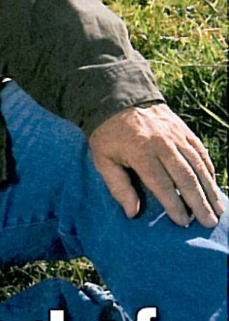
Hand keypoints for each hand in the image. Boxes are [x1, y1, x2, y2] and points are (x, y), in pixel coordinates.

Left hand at [89, 104, 224, 228]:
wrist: (118, 98)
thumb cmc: (109, 134)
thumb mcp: (102, 159)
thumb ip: (118, 186)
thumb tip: (132, 213)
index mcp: (140, 152)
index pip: (162, 184)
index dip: (174, 204)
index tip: (183, 222)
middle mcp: (162, 144)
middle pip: (186, 177)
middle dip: (199, 202)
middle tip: (209, 222)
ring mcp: (176, 135)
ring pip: (198, 165)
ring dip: (209, 189)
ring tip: (218, 209)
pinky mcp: (183, 130)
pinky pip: (200, 152)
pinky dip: (209, 170)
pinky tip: (212, 185)